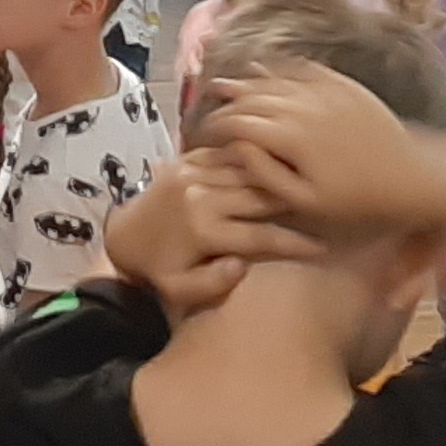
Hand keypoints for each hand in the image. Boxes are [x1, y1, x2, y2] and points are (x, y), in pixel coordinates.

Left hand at [106, 148, 305, 312]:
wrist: (122, 235)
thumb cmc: (157, 269)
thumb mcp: (178, 290)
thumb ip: (211, 285)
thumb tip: (242, 266)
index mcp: (202, 230)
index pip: (261, 236)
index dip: (295, 243)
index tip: (323, 247)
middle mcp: (199, 197)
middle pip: (261, 197)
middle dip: (293, 204)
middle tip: (322, 208)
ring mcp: (192, 174)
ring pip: (248, 171)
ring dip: (277, 177)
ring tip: (305, 183)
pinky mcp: (186, 160)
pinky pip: (228, 155)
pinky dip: (252, 160)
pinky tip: (274, 165)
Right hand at [199, 63, 444, 245]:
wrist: (412, 175)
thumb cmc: (356, 197)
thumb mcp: (305, 200)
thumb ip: (265, 172)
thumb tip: (236, 146)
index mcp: (287, 134)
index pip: (236, 122)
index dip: (214, 126)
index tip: (202, 135)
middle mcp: (300, 105)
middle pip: (251, 96)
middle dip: (225, 100)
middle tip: (207, 105)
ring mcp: (322, 91)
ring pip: (273, 79)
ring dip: (246, 80)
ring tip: (225, 83)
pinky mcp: (342, 85)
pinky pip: (302, 69)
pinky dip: (279, 68)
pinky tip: (267, 68)